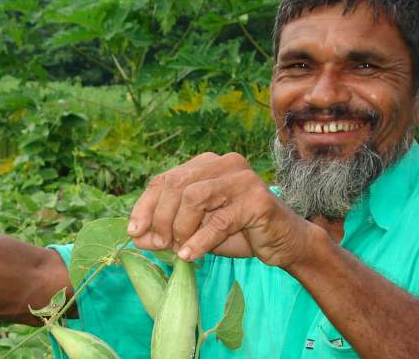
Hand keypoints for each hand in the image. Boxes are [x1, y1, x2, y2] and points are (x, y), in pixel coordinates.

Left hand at [127, 152, 314, 266]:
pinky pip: (219, 220)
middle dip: (161, 218)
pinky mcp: (257, 200)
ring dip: (180, 228)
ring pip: (194, 197)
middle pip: (176, 184)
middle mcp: (224, 164)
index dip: (145, 206)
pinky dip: (199, 240)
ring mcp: (242, 179)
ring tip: (180, 249)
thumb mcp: (195, 232)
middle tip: (160, 244)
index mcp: (206, 164)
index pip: (164, 179)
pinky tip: (191, 255)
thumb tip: (136, 238)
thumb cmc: (239, 233)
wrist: (284, 243)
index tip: (134, 231)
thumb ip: (166, 232)